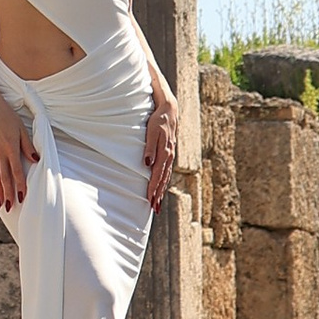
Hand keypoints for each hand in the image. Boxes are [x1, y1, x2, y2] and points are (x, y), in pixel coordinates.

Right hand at [0, 92, 38, 213]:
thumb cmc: (8, 117)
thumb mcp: (21, 129)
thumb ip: (27, 146)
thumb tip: (36, 159)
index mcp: (10, 149)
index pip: (16, 171)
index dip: (19, 185)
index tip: (21, 197)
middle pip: (4, 178)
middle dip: (7, 194)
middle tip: (10, 208)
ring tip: (0, 204)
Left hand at [143, 84, 178, 214]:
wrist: (170, 110)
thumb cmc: (158, 120)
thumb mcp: (152, 131)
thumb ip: (149, 148)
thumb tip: (147, 164)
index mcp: (165, 153)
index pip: (157, 175)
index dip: (153, 189)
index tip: (150, 201)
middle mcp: (169, 156)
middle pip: (162, 179)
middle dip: (158, 194)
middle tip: (154, 209)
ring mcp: (170, 155)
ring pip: (166, 177)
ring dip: (161, 190)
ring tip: (157, 204)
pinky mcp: (170, 152)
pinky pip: (167, 171)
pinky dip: (164, 181)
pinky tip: (162, 186)